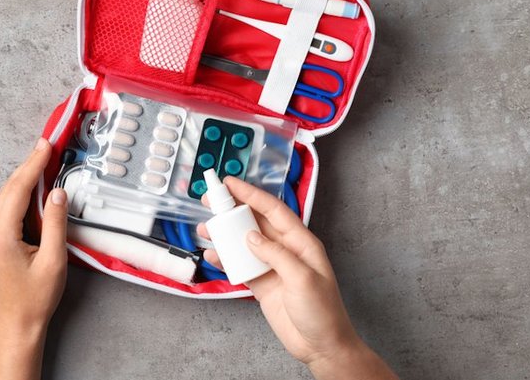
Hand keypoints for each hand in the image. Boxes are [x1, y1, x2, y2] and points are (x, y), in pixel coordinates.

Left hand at [0, 138, 67, 379]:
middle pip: (8, 190)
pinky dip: (19, 194)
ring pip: (4, 198)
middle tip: (45, 146)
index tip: (45, 146)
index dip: (32, 166)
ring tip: (42, 161)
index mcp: (1, 237)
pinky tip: (32, 187)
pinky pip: (4, 209)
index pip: (17, 191)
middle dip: (27, 167)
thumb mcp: (54, 260)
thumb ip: (54, 223)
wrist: (17, 322)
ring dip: (23, 179)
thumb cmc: (36, 297)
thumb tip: (56, 192)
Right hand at [198, 177, 396, 379]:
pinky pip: (240, 265)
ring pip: (244, 242)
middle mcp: (286, 250)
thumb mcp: (302, 279)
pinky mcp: (262, 283)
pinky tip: (213, 255)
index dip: (252, 194)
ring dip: (225, 234)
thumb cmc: (323, 312)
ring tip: (206, 228)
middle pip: (255, 222)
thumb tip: (251, 237)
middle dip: (233, 209)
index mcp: (302, 242)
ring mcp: (272, 266)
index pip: (273, 210)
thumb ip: (276, 254)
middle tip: (210, 200)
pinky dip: (225, 259)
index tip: (231, 183)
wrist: (321, 346)